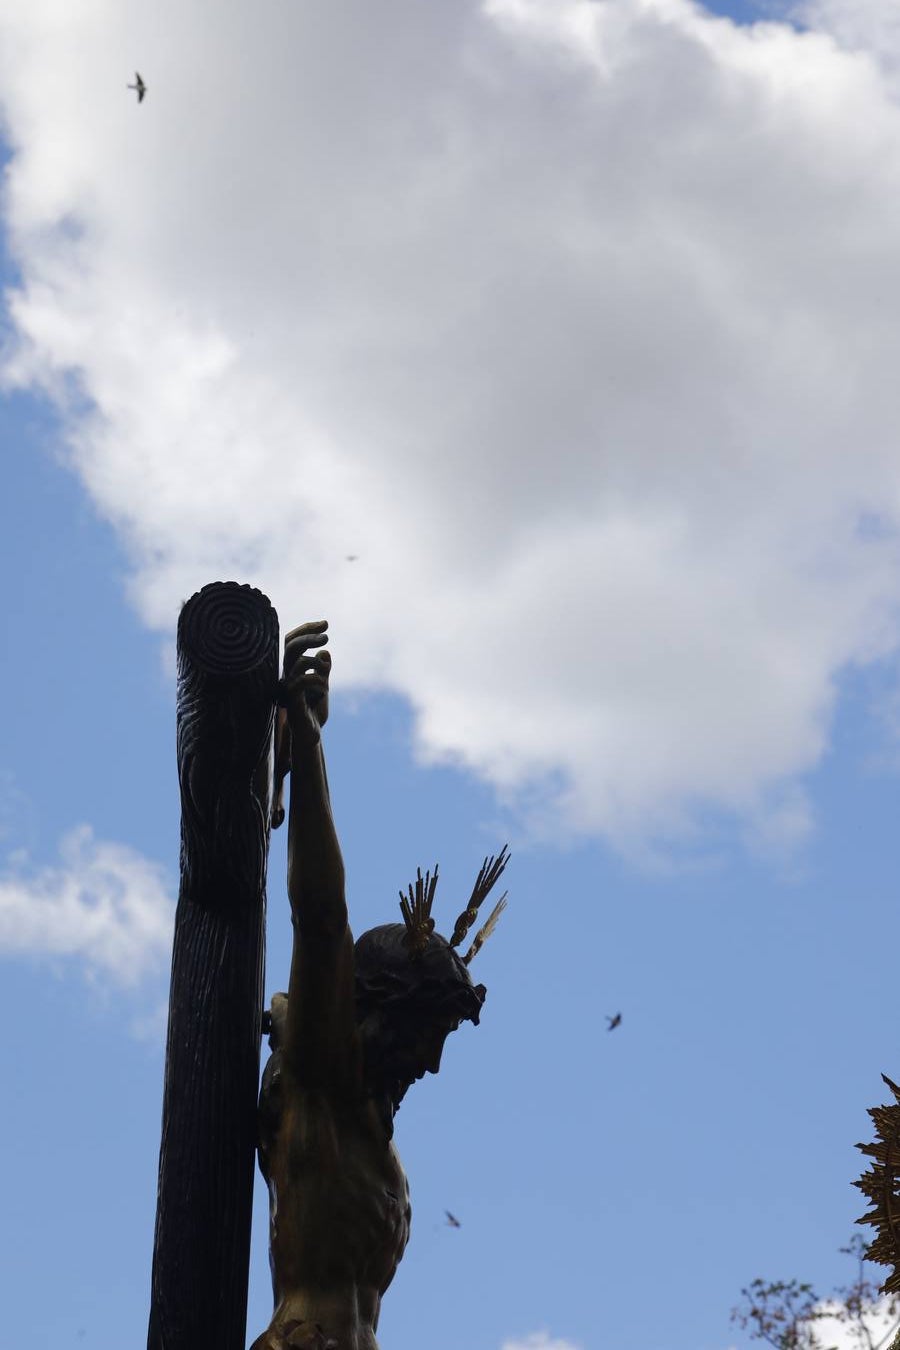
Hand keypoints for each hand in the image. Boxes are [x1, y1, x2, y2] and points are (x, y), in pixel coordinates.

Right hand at [278, 620, 330, 749]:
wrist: (310, 734)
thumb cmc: (313, 709)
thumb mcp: (323, 685)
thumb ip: (323, 670)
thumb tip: (325, 652)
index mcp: (293, 668)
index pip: (292, 641)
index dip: (306, 629)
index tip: (325, 624)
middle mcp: (287, 674)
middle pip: (290, 646)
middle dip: (308, 637)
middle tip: (327, 636)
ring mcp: (288, 687)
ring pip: (297, 663)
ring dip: (316, 663)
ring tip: (326, 673)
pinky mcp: (293, 701)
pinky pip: (301, 682)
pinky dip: (317, 680)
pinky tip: (325, 688)